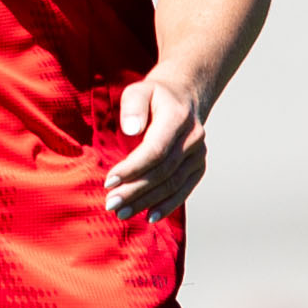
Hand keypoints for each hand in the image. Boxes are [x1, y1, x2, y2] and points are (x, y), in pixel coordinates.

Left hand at [101, 76, 208, 219]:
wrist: (183, 98)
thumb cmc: (153, 97)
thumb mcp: (138, 90)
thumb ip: (132, 106)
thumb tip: (131, 129)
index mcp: (178, 118)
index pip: (155, 150)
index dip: (132, 168)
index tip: (109, 182)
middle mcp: (193, 138)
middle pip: (162, 171)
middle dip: (135, 190)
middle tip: (111, 204)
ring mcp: (198, 155)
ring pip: (172, 184)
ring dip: (147, 202)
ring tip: (122, 213)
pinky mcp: (198, 167)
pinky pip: (184, 190)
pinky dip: (167, 205)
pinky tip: (150, 217)